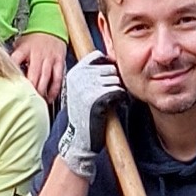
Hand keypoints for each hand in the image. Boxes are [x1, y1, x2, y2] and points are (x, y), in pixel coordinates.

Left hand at [12, 31, 69, 101]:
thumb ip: (13, 58)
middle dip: (29, 89)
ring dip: (40, 92)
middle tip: (25, 100)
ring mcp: (49, 59)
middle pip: (32, 75)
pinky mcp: (59, 63)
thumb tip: (0, 71)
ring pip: (45, 78)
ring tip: (36, 102)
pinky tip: (49, 98)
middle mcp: (38, 54)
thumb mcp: (19, 44)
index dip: (12, 74)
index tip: (8, 86)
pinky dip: (53, 90)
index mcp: (25, 49)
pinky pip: (57, 79)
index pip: (15, 61)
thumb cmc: (33, 39)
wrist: (51, 27)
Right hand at [51, 55, 126, 178]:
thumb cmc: (83, 115)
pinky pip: (118, 91)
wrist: (78, 139)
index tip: (105, 82)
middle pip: (110, 67)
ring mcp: (87, 87)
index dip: (106, 68)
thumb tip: (110, 60)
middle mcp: (78, 77)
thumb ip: (90, 74)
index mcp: (74, 73)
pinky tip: (114, 106)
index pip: (97, 56)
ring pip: (116, 80)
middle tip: (110, 95)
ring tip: (110, 102)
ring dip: (118, 91)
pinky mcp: (97, 98)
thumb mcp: (80, 90)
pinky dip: (121, 99)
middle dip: (114, 81)